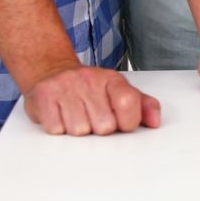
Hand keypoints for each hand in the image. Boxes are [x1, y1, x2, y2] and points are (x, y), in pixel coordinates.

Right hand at [22, 66, 160, 135]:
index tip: (121, 123)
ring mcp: (66, 87)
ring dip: (78, 130)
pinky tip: (61, 116)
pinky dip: (59, 129)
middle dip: (100, 128)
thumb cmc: (89, 87)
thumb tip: (155, 122)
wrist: (52, 69)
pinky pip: (56, 129)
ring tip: (76, 115)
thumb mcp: (119, 90)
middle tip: (93, 117)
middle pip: (105, 125)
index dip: (127, 121)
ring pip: (80, 130)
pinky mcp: (44, 97)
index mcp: (112, 80)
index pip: (129, 104)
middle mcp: (89, 80)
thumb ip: (142, 105)